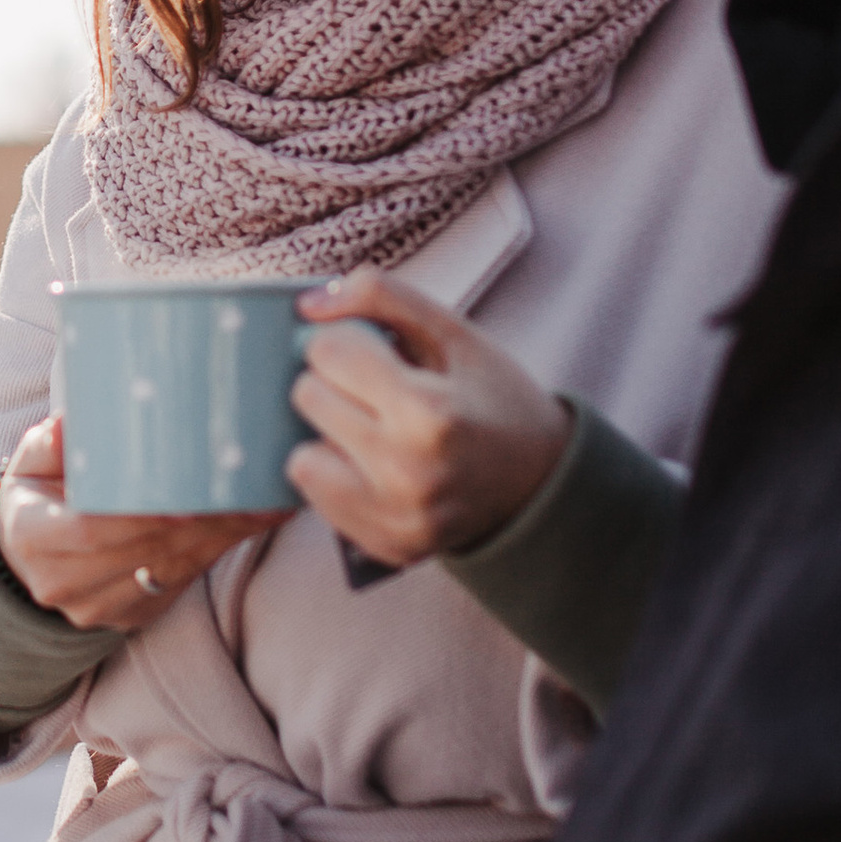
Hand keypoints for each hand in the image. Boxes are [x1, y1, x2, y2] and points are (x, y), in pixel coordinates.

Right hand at [0, 415, 286, 632]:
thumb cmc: (38, 496)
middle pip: (140, 553)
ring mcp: (97, 608)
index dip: (139, 519)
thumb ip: (47, 444)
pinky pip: (179, 585)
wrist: (30, 557)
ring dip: (219, 538)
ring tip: (262, 503)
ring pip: (169, 572)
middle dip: (198, 523)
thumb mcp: (30, 463)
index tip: (185, 500)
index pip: (90, 531)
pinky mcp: (130, 617)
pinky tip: (248, 523)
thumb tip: (71, 426)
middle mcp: (62, 584)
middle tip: (245, 490)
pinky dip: (216, 553)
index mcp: (31, 539)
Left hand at [288, 273, 571, 567]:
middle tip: (377, 390)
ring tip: (373, 430)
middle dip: (333, 384)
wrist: (539, 482)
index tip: (373, 352)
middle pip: (308, 398)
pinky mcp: (384, 544)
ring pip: (301, 456)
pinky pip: (317, 500)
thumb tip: (308, 303)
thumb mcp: (455, 333)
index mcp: (428, 412)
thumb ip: (383, 296)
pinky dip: (336, 475)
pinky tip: (375, 466)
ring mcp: (394, 518)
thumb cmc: (495, 398)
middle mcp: (406, 473)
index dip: (345, 342)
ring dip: (327, 435)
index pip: (327, 353)